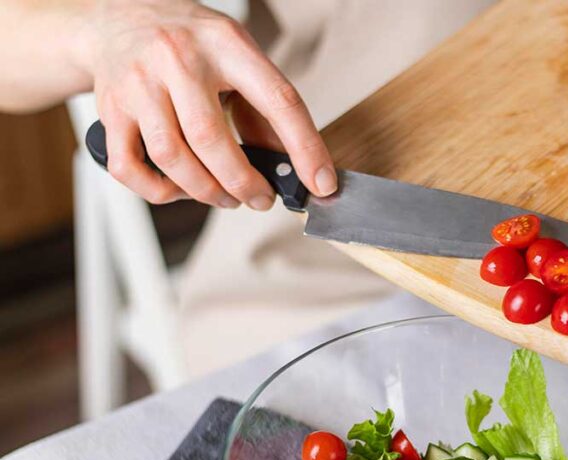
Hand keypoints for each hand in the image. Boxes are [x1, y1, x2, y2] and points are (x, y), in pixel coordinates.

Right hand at [82, 0, 335, 208]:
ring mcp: (139, 84)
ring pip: (172, 158)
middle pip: (212, 139)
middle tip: (260, 199)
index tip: (321, 184)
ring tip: (225, 197)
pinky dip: (160, 191)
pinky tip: (181, 190)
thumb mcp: (237, 57)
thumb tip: (294, 166)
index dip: (305, 147)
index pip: (277, 99)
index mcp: (226, 44)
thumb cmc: (190, 44)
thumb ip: (264, 108)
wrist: (118, 17)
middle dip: (244, 183)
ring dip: (206, 192)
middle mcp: (178, 59)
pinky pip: (131, 167)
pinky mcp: (111, 109)